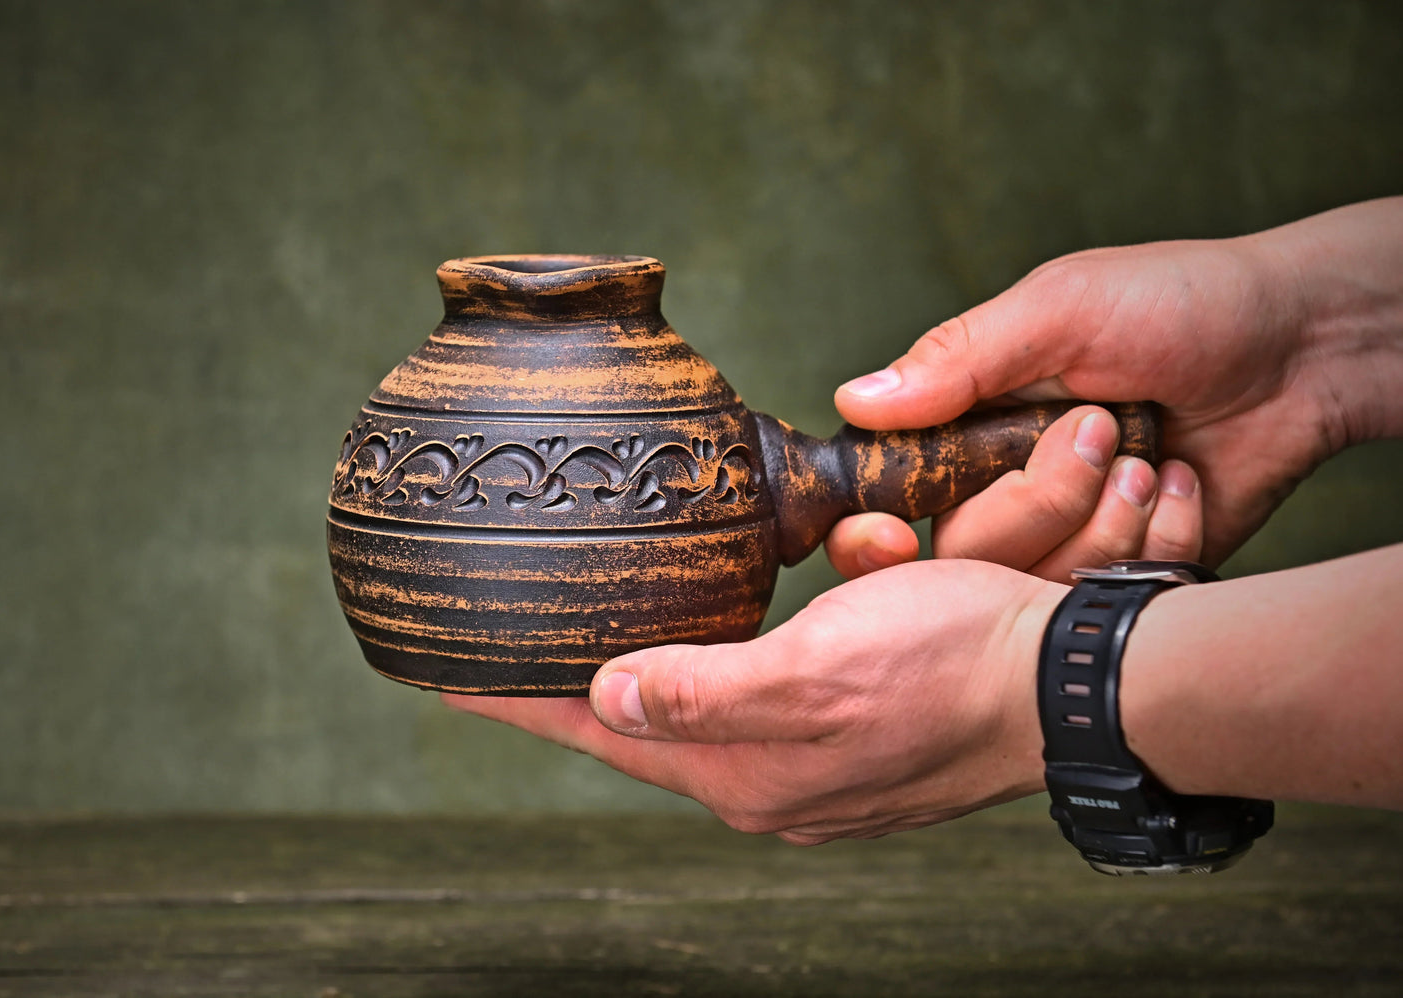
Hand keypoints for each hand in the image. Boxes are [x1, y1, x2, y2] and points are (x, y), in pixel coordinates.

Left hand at [444, 559, 1060, 843]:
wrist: (1067, 685)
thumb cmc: (947, 663)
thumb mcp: (816, 667)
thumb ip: (703, 691)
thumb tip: (603, 698)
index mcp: (742, 769)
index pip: (596, 732)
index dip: (514, 701)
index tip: (440, 676)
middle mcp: (764, 779)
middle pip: (638, 728)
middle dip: (569, 693)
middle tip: (502, 657)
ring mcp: (807, 768)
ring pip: (698, 710)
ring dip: (649, 672)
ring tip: (582, 649)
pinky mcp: (846, 744)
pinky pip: (757, 698)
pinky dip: (722, 665)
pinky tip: (712, 641)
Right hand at [830, 197, 1402, 574]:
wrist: (1303, 349)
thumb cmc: (1180, 305)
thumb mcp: (1060, 308)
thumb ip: (959, 358)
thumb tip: (855, 401)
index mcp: (964, 424)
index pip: (881, 500)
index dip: (868, 535)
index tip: (888, 537)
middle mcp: (1002, 489)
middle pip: (960, 556)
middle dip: (1034, 500)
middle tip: (1097, 432)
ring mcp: (1066, 537)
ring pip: (1034, 583)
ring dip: (1105, 517)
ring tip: (1150, 453)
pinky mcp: (1128, 573)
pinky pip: (1112, 593)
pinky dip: (1159, 536)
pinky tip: (1182, 482)